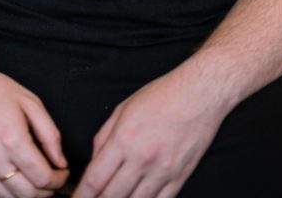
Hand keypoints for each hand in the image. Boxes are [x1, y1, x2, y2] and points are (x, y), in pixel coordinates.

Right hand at [0, 56, 69, 197]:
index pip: (42, 177)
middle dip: (46, 192)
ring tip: (35, 182)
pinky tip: (15, 182)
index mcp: (12, 139)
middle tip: (52, 180)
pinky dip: (7, 194)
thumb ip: (50, 134)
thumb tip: (61, 161)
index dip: (58, 180)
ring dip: (27, 196)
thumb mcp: (30, 102)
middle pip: (27, 194)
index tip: (62, 173)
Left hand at [73, 64, 224, 197]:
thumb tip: (93, 163)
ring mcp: (162, 171)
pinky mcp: (180, 177)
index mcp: (124, 139)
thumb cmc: (162, 95)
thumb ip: (104, 137)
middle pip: (112, 196)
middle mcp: (142, 159)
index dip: (82, 195)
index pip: (95, 179)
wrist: (200, 93)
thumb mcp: (124, 108)